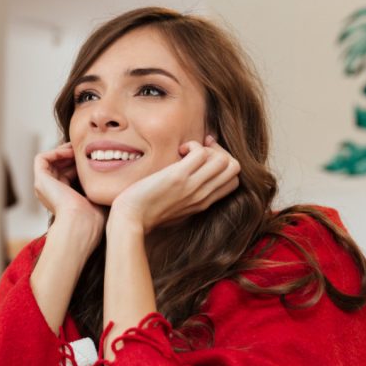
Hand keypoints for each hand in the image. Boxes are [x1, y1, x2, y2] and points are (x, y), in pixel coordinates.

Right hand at [33, 143, 104, 246]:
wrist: (81, 222)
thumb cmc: (93, 217)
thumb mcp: (98, 198)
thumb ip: (100, 187)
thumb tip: (117, 177)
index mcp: (62, 199)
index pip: (68, 174)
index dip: (79, 164)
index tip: (93, 158)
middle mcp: (50, 192)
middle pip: (58, 166)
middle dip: (72, 155)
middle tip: (86, 149)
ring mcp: (43, 186)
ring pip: (50, 161)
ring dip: (64, 151)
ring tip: (79, 149)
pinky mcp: (40, 180)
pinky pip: (42, 158)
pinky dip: (56, 152)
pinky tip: (71, 152)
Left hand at [109, 136, 239, 234]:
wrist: (130, 219)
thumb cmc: (146, 212)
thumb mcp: (174, 208)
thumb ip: (187, 197)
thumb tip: (190, 177)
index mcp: (203, 203)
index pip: (233, 180)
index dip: (223, 164)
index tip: (203, 159)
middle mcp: (202, 195)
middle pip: (234, 167)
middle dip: (219, 152)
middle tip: (197, 151)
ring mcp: (192, 187)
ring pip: (224, 160)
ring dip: (206, 148)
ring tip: (186, 152)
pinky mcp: (178, 177)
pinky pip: (201, 153)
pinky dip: (193, 145)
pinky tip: (178, 151)